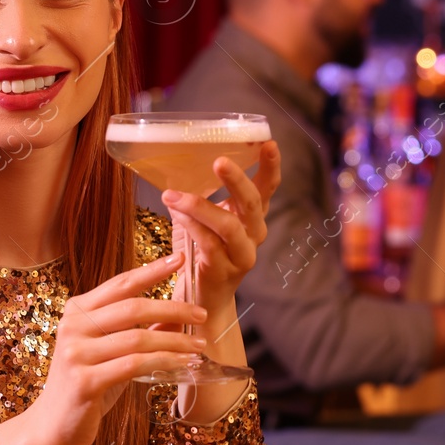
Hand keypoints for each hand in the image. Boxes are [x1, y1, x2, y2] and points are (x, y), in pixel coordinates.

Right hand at [0, 251, 208, 444]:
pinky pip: (134, 365)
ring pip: (137, 338)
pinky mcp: (85, 381)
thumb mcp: (110, 350)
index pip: (121, 284)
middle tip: (202, 314)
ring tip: (199, 345)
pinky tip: (184, 364)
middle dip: (173, 308)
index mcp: (77, 311)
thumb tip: (176, 314)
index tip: (180, 258)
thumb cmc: (87, 384)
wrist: (53, 426)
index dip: (152, 270)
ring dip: (175, 341)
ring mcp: (76, 353)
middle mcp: (73, 327)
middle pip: (132, 307)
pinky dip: (164, 362)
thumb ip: (136, 329)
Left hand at [160, 141, 280, 320]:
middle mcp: (254, 235)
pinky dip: (192, 228)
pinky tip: (176, 216)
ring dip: (199, 206)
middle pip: (253, 203)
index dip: (271, 166)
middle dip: (237, 180)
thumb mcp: (205, 220)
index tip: (269, 143)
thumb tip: (173, 168)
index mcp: (252, 218)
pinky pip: (210, 245)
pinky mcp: (224, 271)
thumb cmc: (204, 254)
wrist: (205, 300)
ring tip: (173, 194)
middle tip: (219, 161)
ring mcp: (242, 255)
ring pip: (229, 225)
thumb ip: (197, 197)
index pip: (267, 188)